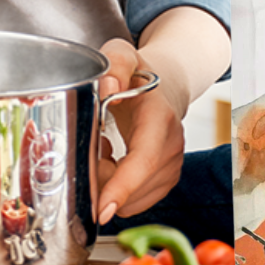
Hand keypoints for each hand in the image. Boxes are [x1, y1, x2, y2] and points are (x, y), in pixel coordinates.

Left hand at [94, 38, 184, 224]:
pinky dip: (117, 189)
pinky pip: (134, 202)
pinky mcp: (166, 180)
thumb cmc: (137, 74)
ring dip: (108, 184)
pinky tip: (113, 161)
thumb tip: (108, 88)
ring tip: (104, 149)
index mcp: (159, 117)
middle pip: (132, 186)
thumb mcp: (122, 55)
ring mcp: (172, 167)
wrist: (162, 88)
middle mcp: (171, 146)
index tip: (102, 208)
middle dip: (102, 180)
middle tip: (92, 146)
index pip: (143, 160)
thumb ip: (115, 64)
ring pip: (132, 200)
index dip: (122, 187)